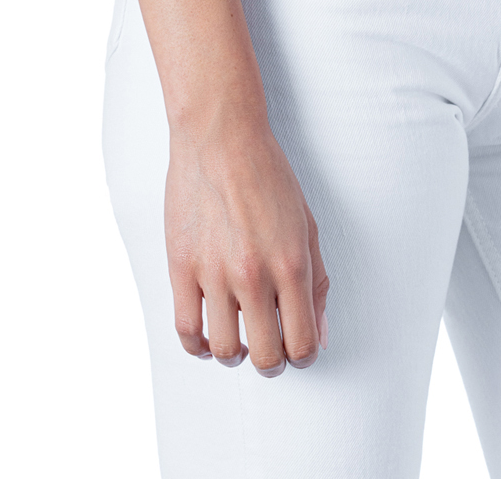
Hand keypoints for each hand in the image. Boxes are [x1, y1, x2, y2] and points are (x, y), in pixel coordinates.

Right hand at [165, 113, 329, 376]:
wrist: (221, 138)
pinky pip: (186, 330)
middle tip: (270, 351)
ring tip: (239, 343)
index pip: (303, 343)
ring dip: (235, 356)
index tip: (299, 350)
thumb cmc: (267, 176)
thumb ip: (317, 282)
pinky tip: (208, 337)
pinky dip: (198, 346)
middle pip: (265, 357)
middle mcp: (254, 274)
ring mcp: (214, 273)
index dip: (304, 356)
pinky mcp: (181, 268)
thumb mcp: (307, 225)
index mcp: (291, 264)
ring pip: (223, 350)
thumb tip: (320, 332)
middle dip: (272, 363)